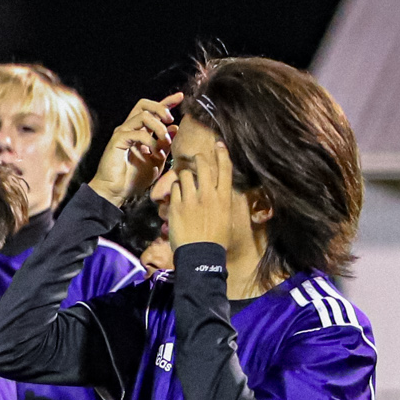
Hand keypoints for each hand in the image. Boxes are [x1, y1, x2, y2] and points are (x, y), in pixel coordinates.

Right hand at [88, 94, 179, 206]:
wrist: (116, 192)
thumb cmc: (133, 179)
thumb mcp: (157, 160)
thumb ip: (165, 145)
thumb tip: (175, 128)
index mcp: (138, 132)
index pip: (152, 111)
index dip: (167, 102)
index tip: (181, 97)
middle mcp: (129, 129)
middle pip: (143, 105)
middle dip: (161, 107)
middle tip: (170, 120)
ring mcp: (122, 133)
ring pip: (144, 116)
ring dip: (159, 127)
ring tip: (165, 142)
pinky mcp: (117, 140)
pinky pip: (138, 132)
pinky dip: (150, 141)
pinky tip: (154, 153)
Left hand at [167, 138, 239, 253]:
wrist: (200, 255)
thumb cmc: (216, 240)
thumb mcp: (226, 217)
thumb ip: (221, 201)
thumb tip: (217, 192)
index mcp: (224, 197)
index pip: (225, 169)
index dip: (222, 154)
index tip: (219, 144)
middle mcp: (208, 195)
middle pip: (203, 166)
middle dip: (198, 159)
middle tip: (195, 160)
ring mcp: (191, 200)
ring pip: (184, 175)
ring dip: (183, 176)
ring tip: (184, 183)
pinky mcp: (176, 206)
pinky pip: (173, 189)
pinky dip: (174, 189)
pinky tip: (176, 196)